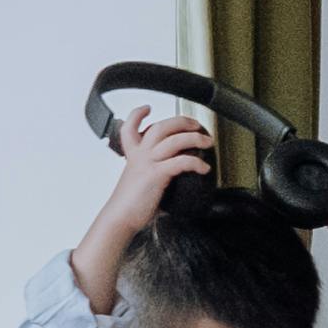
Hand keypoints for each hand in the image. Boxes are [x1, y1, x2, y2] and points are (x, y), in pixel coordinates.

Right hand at [76, 108, 213, 310]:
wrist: (120, 219)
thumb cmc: (130, 206)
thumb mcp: (139, 183)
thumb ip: (152, 176)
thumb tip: (169, 184)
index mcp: (133, 156)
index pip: (129, 128)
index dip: (136, 115)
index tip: (146, 108)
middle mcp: (139, 156)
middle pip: (160, 127)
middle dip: (181, 121)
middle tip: (195, 124)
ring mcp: (147, 163)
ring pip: (174, 140)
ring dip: (195, 137)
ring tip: (208, 141)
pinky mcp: (156, 175)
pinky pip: (181, 161)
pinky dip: (196, 162)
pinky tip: (204, 167)